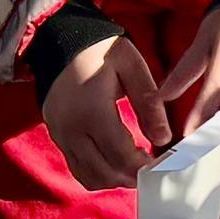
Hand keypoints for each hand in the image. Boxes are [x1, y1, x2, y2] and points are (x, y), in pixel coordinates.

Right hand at [42, 36, 171, 189]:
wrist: (60, 39)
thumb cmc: (100, 50)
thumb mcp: (131, 66)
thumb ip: (148, 102)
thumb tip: (163, 139)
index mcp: (92, 110)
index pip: (120, 154)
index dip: (142, 166)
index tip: (160, 164)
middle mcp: (71, 128)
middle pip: (105, 172)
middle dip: (131, 177)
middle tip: (152, 170)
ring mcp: (60, 134)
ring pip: (89, 176)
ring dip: (115, 179)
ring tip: (135, 168)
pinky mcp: (56, 136)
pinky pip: (77, 167)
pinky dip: (98, 173)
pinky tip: (115, 163)